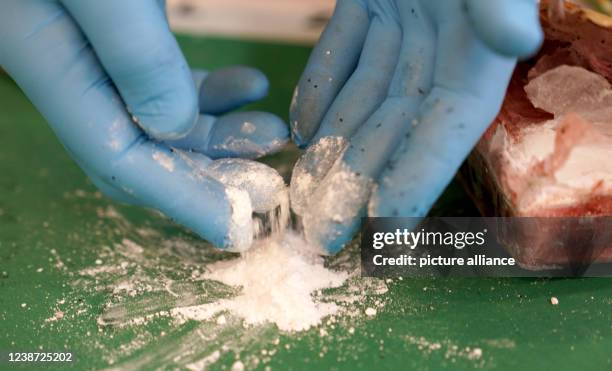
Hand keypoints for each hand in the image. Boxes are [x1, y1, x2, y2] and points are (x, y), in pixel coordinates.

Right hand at [0, 0, 287, 251]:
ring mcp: (89, 52)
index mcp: (52, 64)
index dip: (182, 202)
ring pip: (158, 118)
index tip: (237, 228)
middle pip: (143, 150)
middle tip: (272, 173)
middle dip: (211, 172)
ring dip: (219, 133)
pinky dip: (208, 92)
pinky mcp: (113, 32)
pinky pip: (160, 80)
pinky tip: (249, 85)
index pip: (120, 160)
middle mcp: (67, 69)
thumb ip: (131, 51)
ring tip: (273, 130)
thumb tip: (174, 125)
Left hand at [289, 0, 542, 253]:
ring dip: (333, 142)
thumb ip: (498, 7)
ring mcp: (403, 21)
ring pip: (364, 94)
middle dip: (360, 179)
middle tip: (325, 232)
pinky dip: (321, 85)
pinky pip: (341, 48)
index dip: (415, 178)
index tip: (382, 228)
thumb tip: (514, 39)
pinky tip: (302, 128)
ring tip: (304, 191)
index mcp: (478, 48)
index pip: (446, 128)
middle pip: (396, 125)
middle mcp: (442, 44)